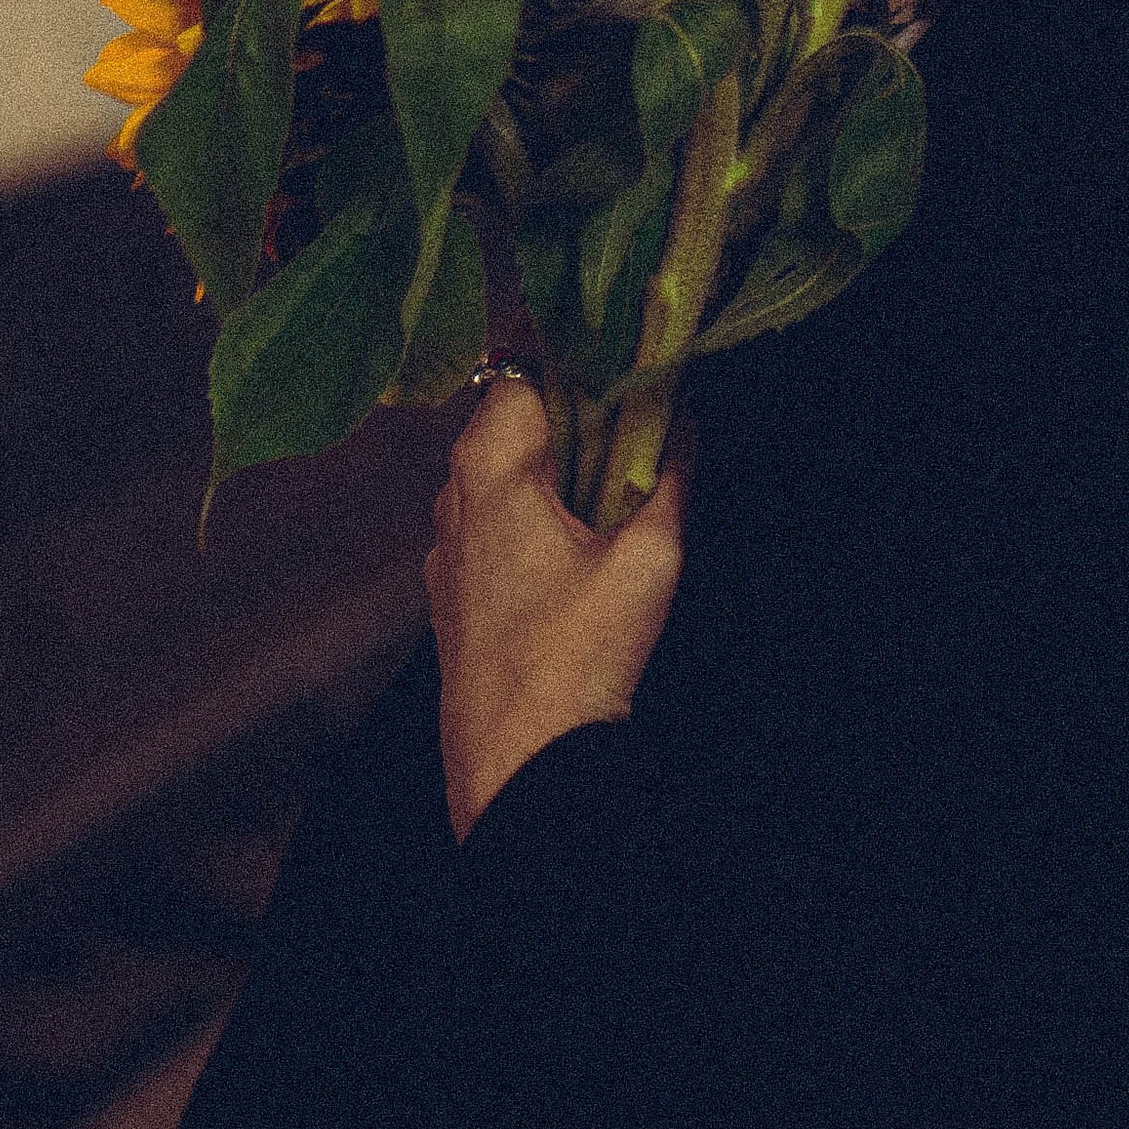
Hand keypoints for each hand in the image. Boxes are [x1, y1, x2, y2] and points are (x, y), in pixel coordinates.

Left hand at [423, 380, 696, 840]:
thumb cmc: (579, 655)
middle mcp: (453, 501)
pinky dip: (530, 515)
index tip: (625, 364)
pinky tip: (580, 544)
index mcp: (489, 472)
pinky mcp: (452, 597)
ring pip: (496, 477)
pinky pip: (489, 525)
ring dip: (550, 468)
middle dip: (570, 414)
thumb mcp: (650, 558)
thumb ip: (669, 477)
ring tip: (612, 484)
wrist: (521, 768)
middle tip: (633, 424)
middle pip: (507, 422)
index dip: (575, 359)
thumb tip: (683, 423)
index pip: (520, 372)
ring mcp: (446, 552)